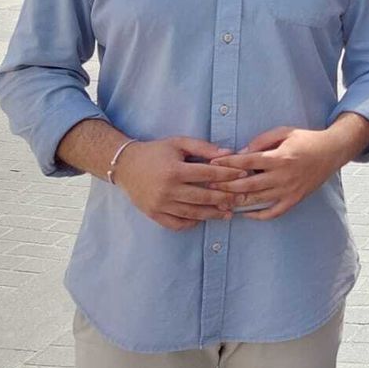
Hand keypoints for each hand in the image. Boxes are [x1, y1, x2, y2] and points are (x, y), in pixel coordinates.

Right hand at [112, 137, 237, 230]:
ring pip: (192, 213)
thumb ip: (202, 148)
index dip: (228, 175)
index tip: (243, 175)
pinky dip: (191, 223)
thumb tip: (227, 152)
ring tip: (228, 213)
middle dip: (225, 198)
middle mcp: (167, 190)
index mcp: (175, 171)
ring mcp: (160, 204)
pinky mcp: (153, 214)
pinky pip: (176, 224)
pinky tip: (202, 219)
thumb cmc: (155, 152)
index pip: (208, 174)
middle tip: (240, 199)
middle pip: (203, 197)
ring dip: (212, 214)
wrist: (125, 165)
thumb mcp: (178, 143)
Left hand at [211, 124, 359, 219]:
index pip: (248, 162)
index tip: (213, 164)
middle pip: (248, 184)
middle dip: (226, 185)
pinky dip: (257, 215)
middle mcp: (284, 176)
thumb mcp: (284, 132)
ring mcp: (289, 190)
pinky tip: (244, 213)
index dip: (228, 163)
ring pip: (257, 200)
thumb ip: (262, 141)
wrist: (332, 152)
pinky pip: (273, 212)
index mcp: (280, 157)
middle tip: (209, 184)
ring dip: (236, 201)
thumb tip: (241, 153)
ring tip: (219, 200)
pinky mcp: (295, 199)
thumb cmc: (307, 140)